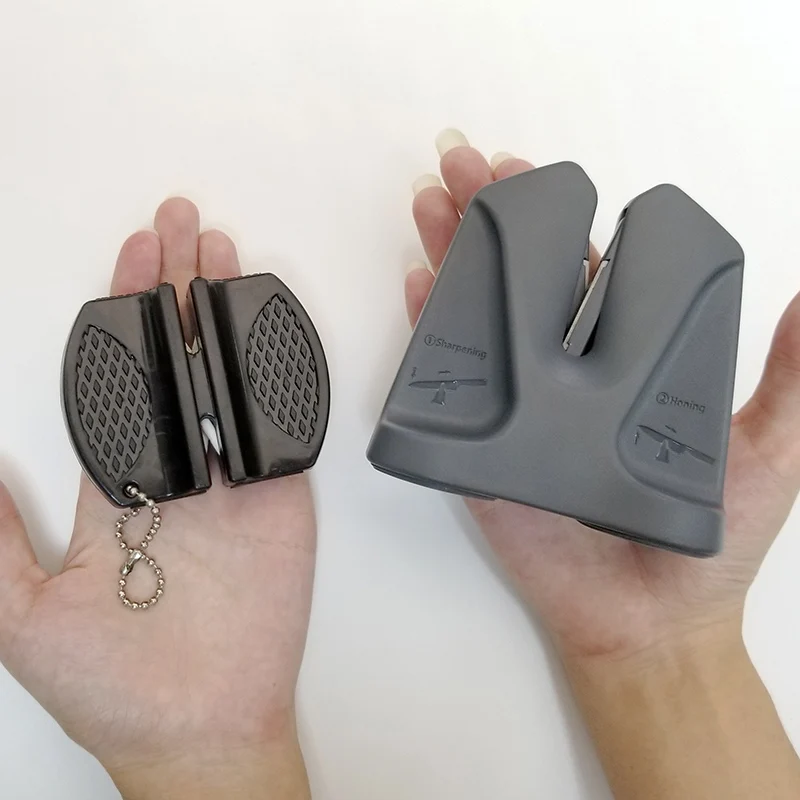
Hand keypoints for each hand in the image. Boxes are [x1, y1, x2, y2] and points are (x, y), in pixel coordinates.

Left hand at [0, 199, 313, 798]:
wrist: (198, 729)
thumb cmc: (111, 685)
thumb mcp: (19, 616)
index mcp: (117, 484)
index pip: (121, 377)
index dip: (122, 315)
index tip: (128, 260)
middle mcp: (176, 468)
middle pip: (178, 360)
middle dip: (175, 290)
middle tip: (179, 226)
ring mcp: (231, 479)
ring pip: (229, 379)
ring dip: (226, 317)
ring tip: (222, 257)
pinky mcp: (278, 497)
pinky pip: (279, 424)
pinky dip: (277, 373)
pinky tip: (267, 327)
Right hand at [407, 130, 799, 663]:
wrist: (647, 624)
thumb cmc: (709, 545)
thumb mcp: (769, 456)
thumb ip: (789, 384)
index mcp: (618, 363)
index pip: (580, 272)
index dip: (552, 216)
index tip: (524, 170)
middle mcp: (560, 376)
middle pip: (517, 279)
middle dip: (485, 217)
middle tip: (458, 162)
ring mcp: (515, 409)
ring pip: (478, 318)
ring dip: (449, 256)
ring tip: (427, 203)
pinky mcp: (480, 450)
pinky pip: (448, 385)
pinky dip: (429, 334)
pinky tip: (417, 287)